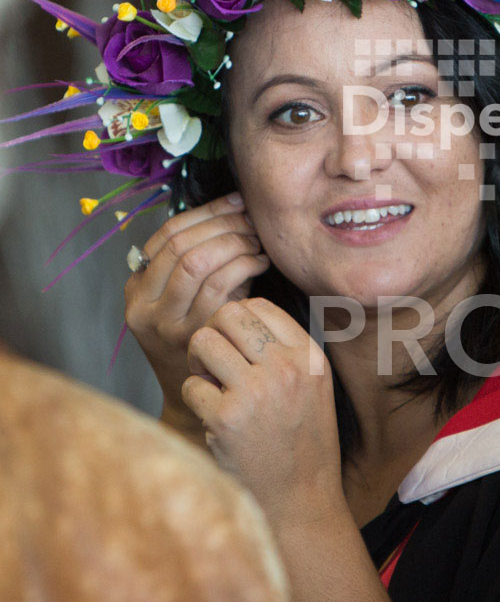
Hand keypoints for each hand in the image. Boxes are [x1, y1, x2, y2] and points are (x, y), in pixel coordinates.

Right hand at [124, 193, 269, 429]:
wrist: (200, 402)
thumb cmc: (207, 340)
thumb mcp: (190, 300)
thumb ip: (199, 262)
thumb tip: (235, 206)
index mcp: (136, 289)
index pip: (167, 233)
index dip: (206, 211)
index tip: (236, 200)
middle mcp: (142, 306)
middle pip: (182, 244)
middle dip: (223, 224)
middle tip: (253, 220)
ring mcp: (164, 324)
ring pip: (197, 261)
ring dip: (235, 242)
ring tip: (258, 241)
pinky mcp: (192, 337)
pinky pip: (220, 285)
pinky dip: (244, 264)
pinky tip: (260, 262)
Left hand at [182, 298, 343, 525]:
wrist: (301, 500)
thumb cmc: (302, 441)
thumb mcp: (314, 385)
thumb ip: (286, 348)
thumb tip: (239, 312)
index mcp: (309, 355)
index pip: (258, 305)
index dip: (236, 321)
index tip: (236, 347)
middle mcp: (286, 367)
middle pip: (227, 315)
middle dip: (213, 336)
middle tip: (216, 364)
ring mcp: (256, 391)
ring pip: (202, 342)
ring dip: (199, 364)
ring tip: (213, 387)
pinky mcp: (227, 418)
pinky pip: (190, 386)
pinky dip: (195, 400)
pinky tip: (214, 418)